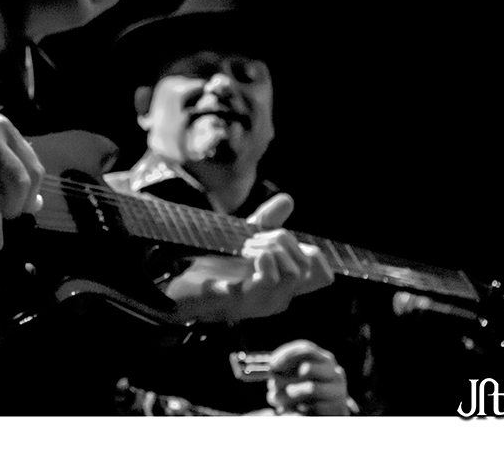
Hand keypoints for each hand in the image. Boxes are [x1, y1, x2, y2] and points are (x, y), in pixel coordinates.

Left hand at [164, 194, 333, 321]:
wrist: (180, 282)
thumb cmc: (215, 265)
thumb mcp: (245, 238)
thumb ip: (267, 221)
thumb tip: (288, 199)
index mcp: (284, 286)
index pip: (324, 276)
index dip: (312, 253)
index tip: (279, 240)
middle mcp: (279, 298)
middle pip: (306, 265)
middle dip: (283, 241)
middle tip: (254, 239)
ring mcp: (262, 303)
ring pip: (293, 272)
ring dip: (270, 248)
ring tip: (246, 246)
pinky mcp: (241, 302)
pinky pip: (269, 280)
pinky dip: (262, 259)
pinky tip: (244, 253)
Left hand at [266, 340, 352, 415]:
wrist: (328, 415)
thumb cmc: (304, 391)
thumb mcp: (294, 377)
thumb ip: (283, 371)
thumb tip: (272, 372)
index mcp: (324, 360)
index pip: (306, 349)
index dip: (287, 354)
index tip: (271, 364)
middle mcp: (334, 372)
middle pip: (308, 367)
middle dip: (285, 378)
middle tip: (272, 386)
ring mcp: (339, 391)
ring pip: (311, 388)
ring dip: (291, 395)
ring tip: (280, 401)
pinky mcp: (338, 409)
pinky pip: (315, 407)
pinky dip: (302, 410)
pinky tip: (296, 410)